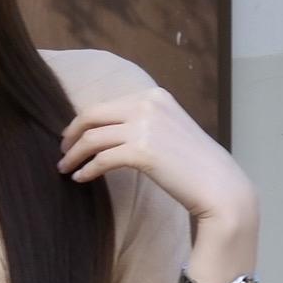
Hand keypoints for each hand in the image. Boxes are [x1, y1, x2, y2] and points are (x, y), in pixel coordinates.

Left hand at [58, 63, 257, 251]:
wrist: (220, 186)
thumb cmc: (196, 166)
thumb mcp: (170, 131)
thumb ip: (144, 123)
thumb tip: (110, 132)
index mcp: (154, 96)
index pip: (106, 104)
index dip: (83, 121)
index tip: (73, 137)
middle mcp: (148, 104)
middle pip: (91, 115)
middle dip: (71, 134)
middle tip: (62, 152)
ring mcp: (144, 125)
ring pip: (92, 137)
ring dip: (73, 155)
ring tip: (65, 169)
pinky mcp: (142, 151)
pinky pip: (101, 159)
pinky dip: (87, 169)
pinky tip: (82, 178)